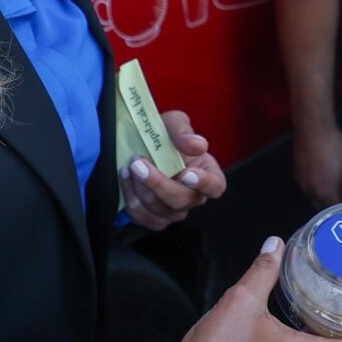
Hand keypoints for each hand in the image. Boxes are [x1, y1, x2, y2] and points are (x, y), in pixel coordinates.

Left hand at [119, 109, 226, 230]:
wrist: (141, 145)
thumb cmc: (163, 135)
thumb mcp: (173, 123)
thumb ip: (184, 131)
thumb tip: (198, 146)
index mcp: (207, 173)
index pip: (215, 186)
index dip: (204, 183)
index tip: (187, 174)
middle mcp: (194, 195)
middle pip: (182, 201)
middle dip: (158, 184)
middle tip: (138, 163)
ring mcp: (175, 210)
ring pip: (161, 211)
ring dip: (141, 190)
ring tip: (129, 167)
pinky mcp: (155, 217)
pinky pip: (145, 218)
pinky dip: (132, 201)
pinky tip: (126, 179)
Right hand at [294, 121, 341, 207]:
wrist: (313, 130)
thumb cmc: (336, 149)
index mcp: (325, 195)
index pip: (334, 212)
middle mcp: (310, 193)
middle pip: (321, 208)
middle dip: (331, 206)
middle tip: (341, 198)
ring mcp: (301, 184)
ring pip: (312, 197)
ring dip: (321, 196)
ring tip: (331, 186)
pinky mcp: (296, 173)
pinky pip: (307, 187)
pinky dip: (314, 186)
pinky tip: (320, 175)